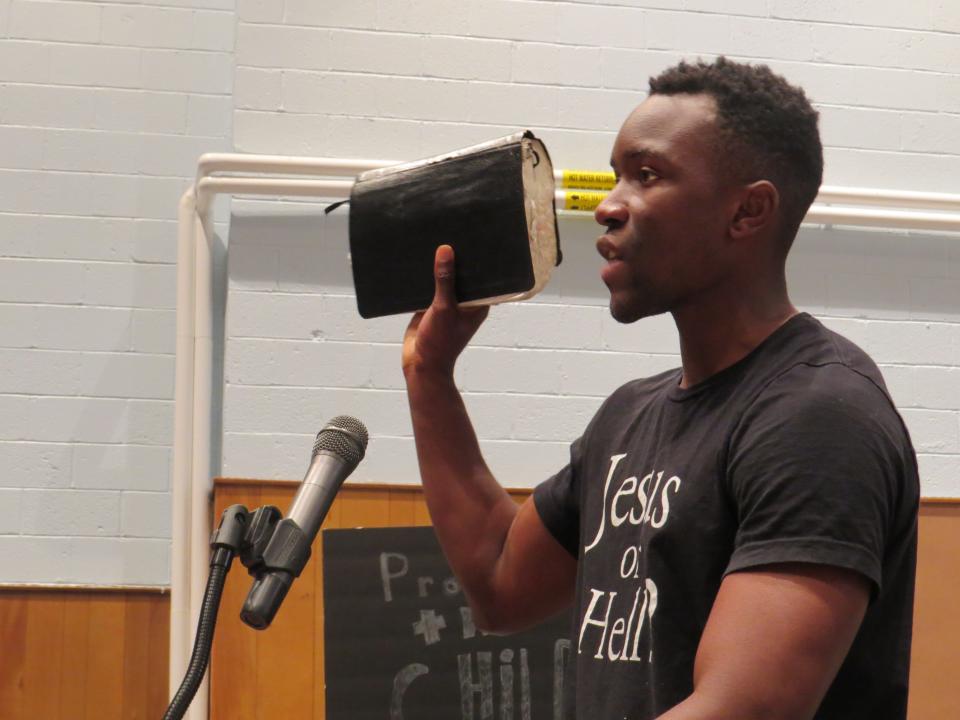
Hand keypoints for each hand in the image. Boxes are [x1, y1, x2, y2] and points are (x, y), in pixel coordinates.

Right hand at [402, 245, 488, 377]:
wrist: (420, 365)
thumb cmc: (441, 341)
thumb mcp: (444, 308)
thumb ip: (445, 280)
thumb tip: (446, 250)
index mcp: (478, 304)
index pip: (484, 276)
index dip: (481, 259)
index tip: (479, 236)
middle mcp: (465, 302)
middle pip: (462, 275)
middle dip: (457, 258)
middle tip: (454, 228)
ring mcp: (446, 304)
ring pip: (444, 279)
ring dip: (438, 266)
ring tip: (434, 236)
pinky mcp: (429, 306)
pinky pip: (427, 287)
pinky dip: (423, 276)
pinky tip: (416, 258)